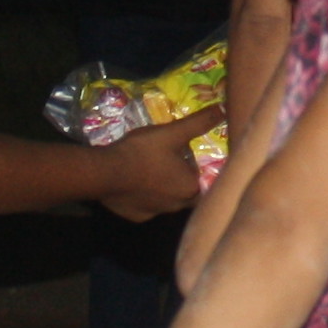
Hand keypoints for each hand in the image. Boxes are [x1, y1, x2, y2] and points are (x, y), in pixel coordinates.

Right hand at [89, 111, 217, 220]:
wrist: (104, 172)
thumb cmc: (142, 152)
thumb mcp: (172, 133)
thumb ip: (198, 123)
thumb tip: (222, 110)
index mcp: (191, 188)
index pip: (203, 179)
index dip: (195, 167)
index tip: (185, 155)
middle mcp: (177, 206)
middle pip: (186, 192)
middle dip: (181, 179)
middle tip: (170, 161)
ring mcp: (155, 213)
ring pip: (166, 200)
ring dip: (164, 188)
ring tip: (153, 170)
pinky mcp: (136, 216)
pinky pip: (146, 206)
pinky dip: (144, 196)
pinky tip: (136, 183)